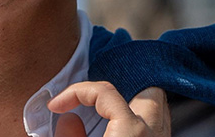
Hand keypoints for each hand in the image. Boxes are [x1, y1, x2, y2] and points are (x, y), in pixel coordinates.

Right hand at [47, 82, 169, 136]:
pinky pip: (157, 129)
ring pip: (159, 109)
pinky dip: (139, 120)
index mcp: (133, 131)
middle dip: (124, 82)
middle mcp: (155, 135)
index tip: (55, 105)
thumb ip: (71, 135)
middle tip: (95, 94)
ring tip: (108, 107)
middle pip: (151, 90)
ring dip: (135, 101)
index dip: (75, 92)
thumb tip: (68, 119)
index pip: (103, 91)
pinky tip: (119, 128)